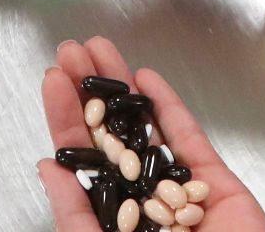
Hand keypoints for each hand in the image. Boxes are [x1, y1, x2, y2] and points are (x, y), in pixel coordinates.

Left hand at [38, 37, 264, 231]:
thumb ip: (74, 215)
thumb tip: (47, 169)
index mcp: (110, 222)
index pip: (81, 160)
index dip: (66, 118)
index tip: (52, 82)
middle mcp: (141, 202)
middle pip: (110, 135)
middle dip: (90, 90)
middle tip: (71, 51)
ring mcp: (179, 191)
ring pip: (146, 128)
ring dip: (122, 87)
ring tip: (100, 50)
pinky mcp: (217, 184)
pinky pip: (191, 139)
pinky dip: (170, 107)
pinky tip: (147, 80)